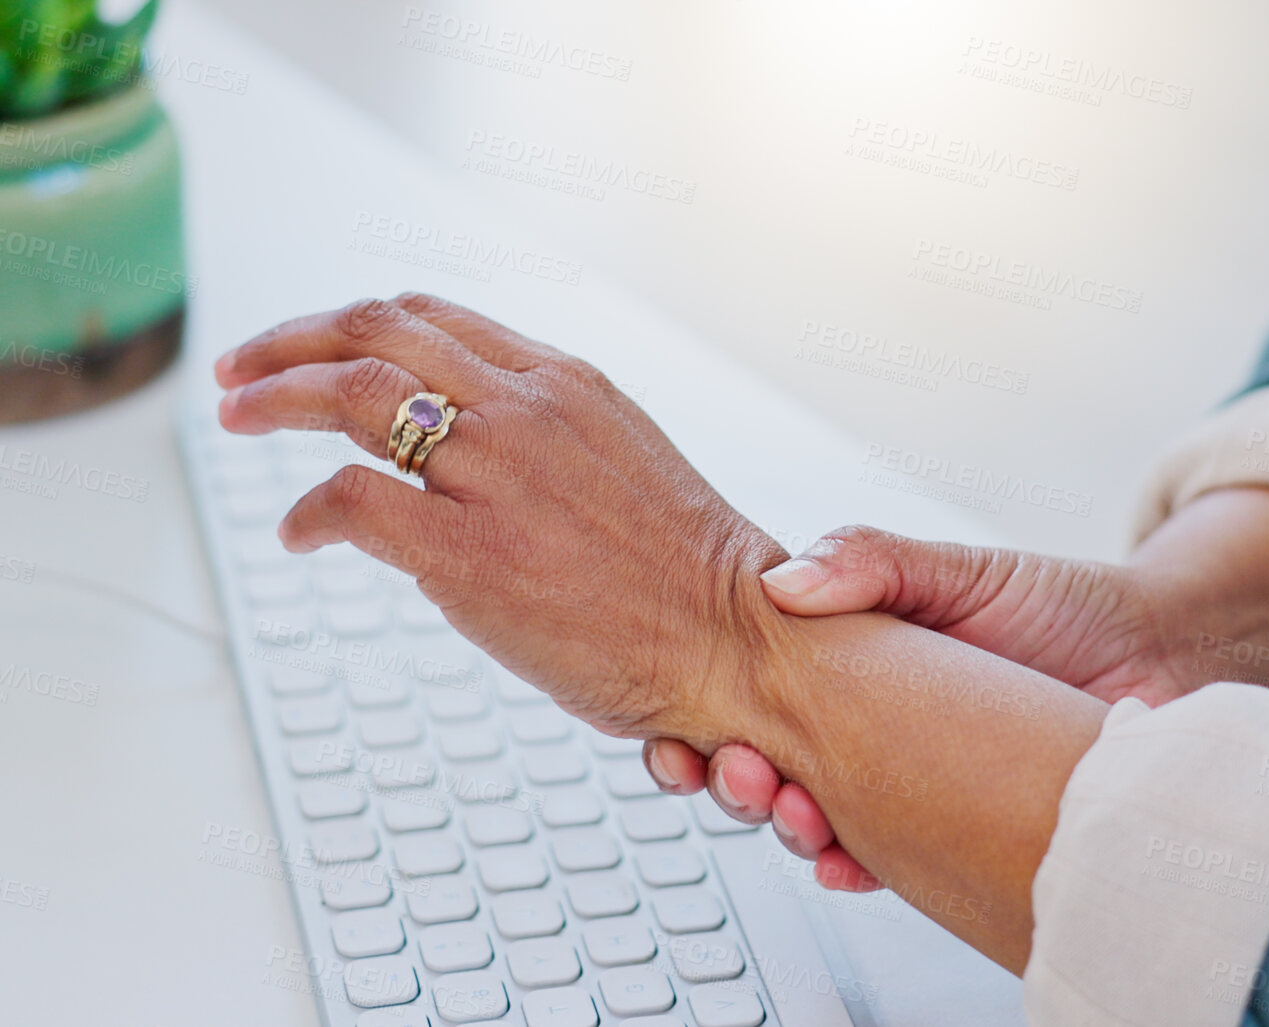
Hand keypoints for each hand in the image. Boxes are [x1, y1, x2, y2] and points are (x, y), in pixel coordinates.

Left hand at [215, 294, 787, 744]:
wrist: (738, 640)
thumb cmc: (689, 574)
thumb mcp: (621, 459)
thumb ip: (546, 434)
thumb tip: (465, 440)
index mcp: (565, 383)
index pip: (433, 318)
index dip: (352, 324)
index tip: (306, 346)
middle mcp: (528, 409)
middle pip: (377, 331)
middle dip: (291, 342)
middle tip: (241, 372)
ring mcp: (498, 476)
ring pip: (351, 394)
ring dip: (274, 401)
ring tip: (236, 421)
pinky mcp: (471, 553)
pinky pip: (352, 501)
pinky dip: (307, 512)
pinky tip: (299, 535)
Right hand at [647, 524, 1187, 889]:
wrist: (1162, 658)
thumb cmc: (1063, 606)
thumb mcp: (961, 571)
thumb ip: (871, 563)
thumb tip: (782, 582)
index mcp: (852, 656)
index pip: (750, 690)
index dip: (700, 715)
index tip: (681, 731)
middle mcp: (869, 721)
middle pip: (766, 760)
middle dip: (735, 778)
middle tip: (743, 773)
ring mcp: (906, 777)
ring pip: (816, 814)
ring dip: (790, 826)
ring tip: (799, 817)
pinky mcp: (952, 825)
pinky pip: (887, 859)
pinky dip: (856, 868)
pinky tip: (846, 865)